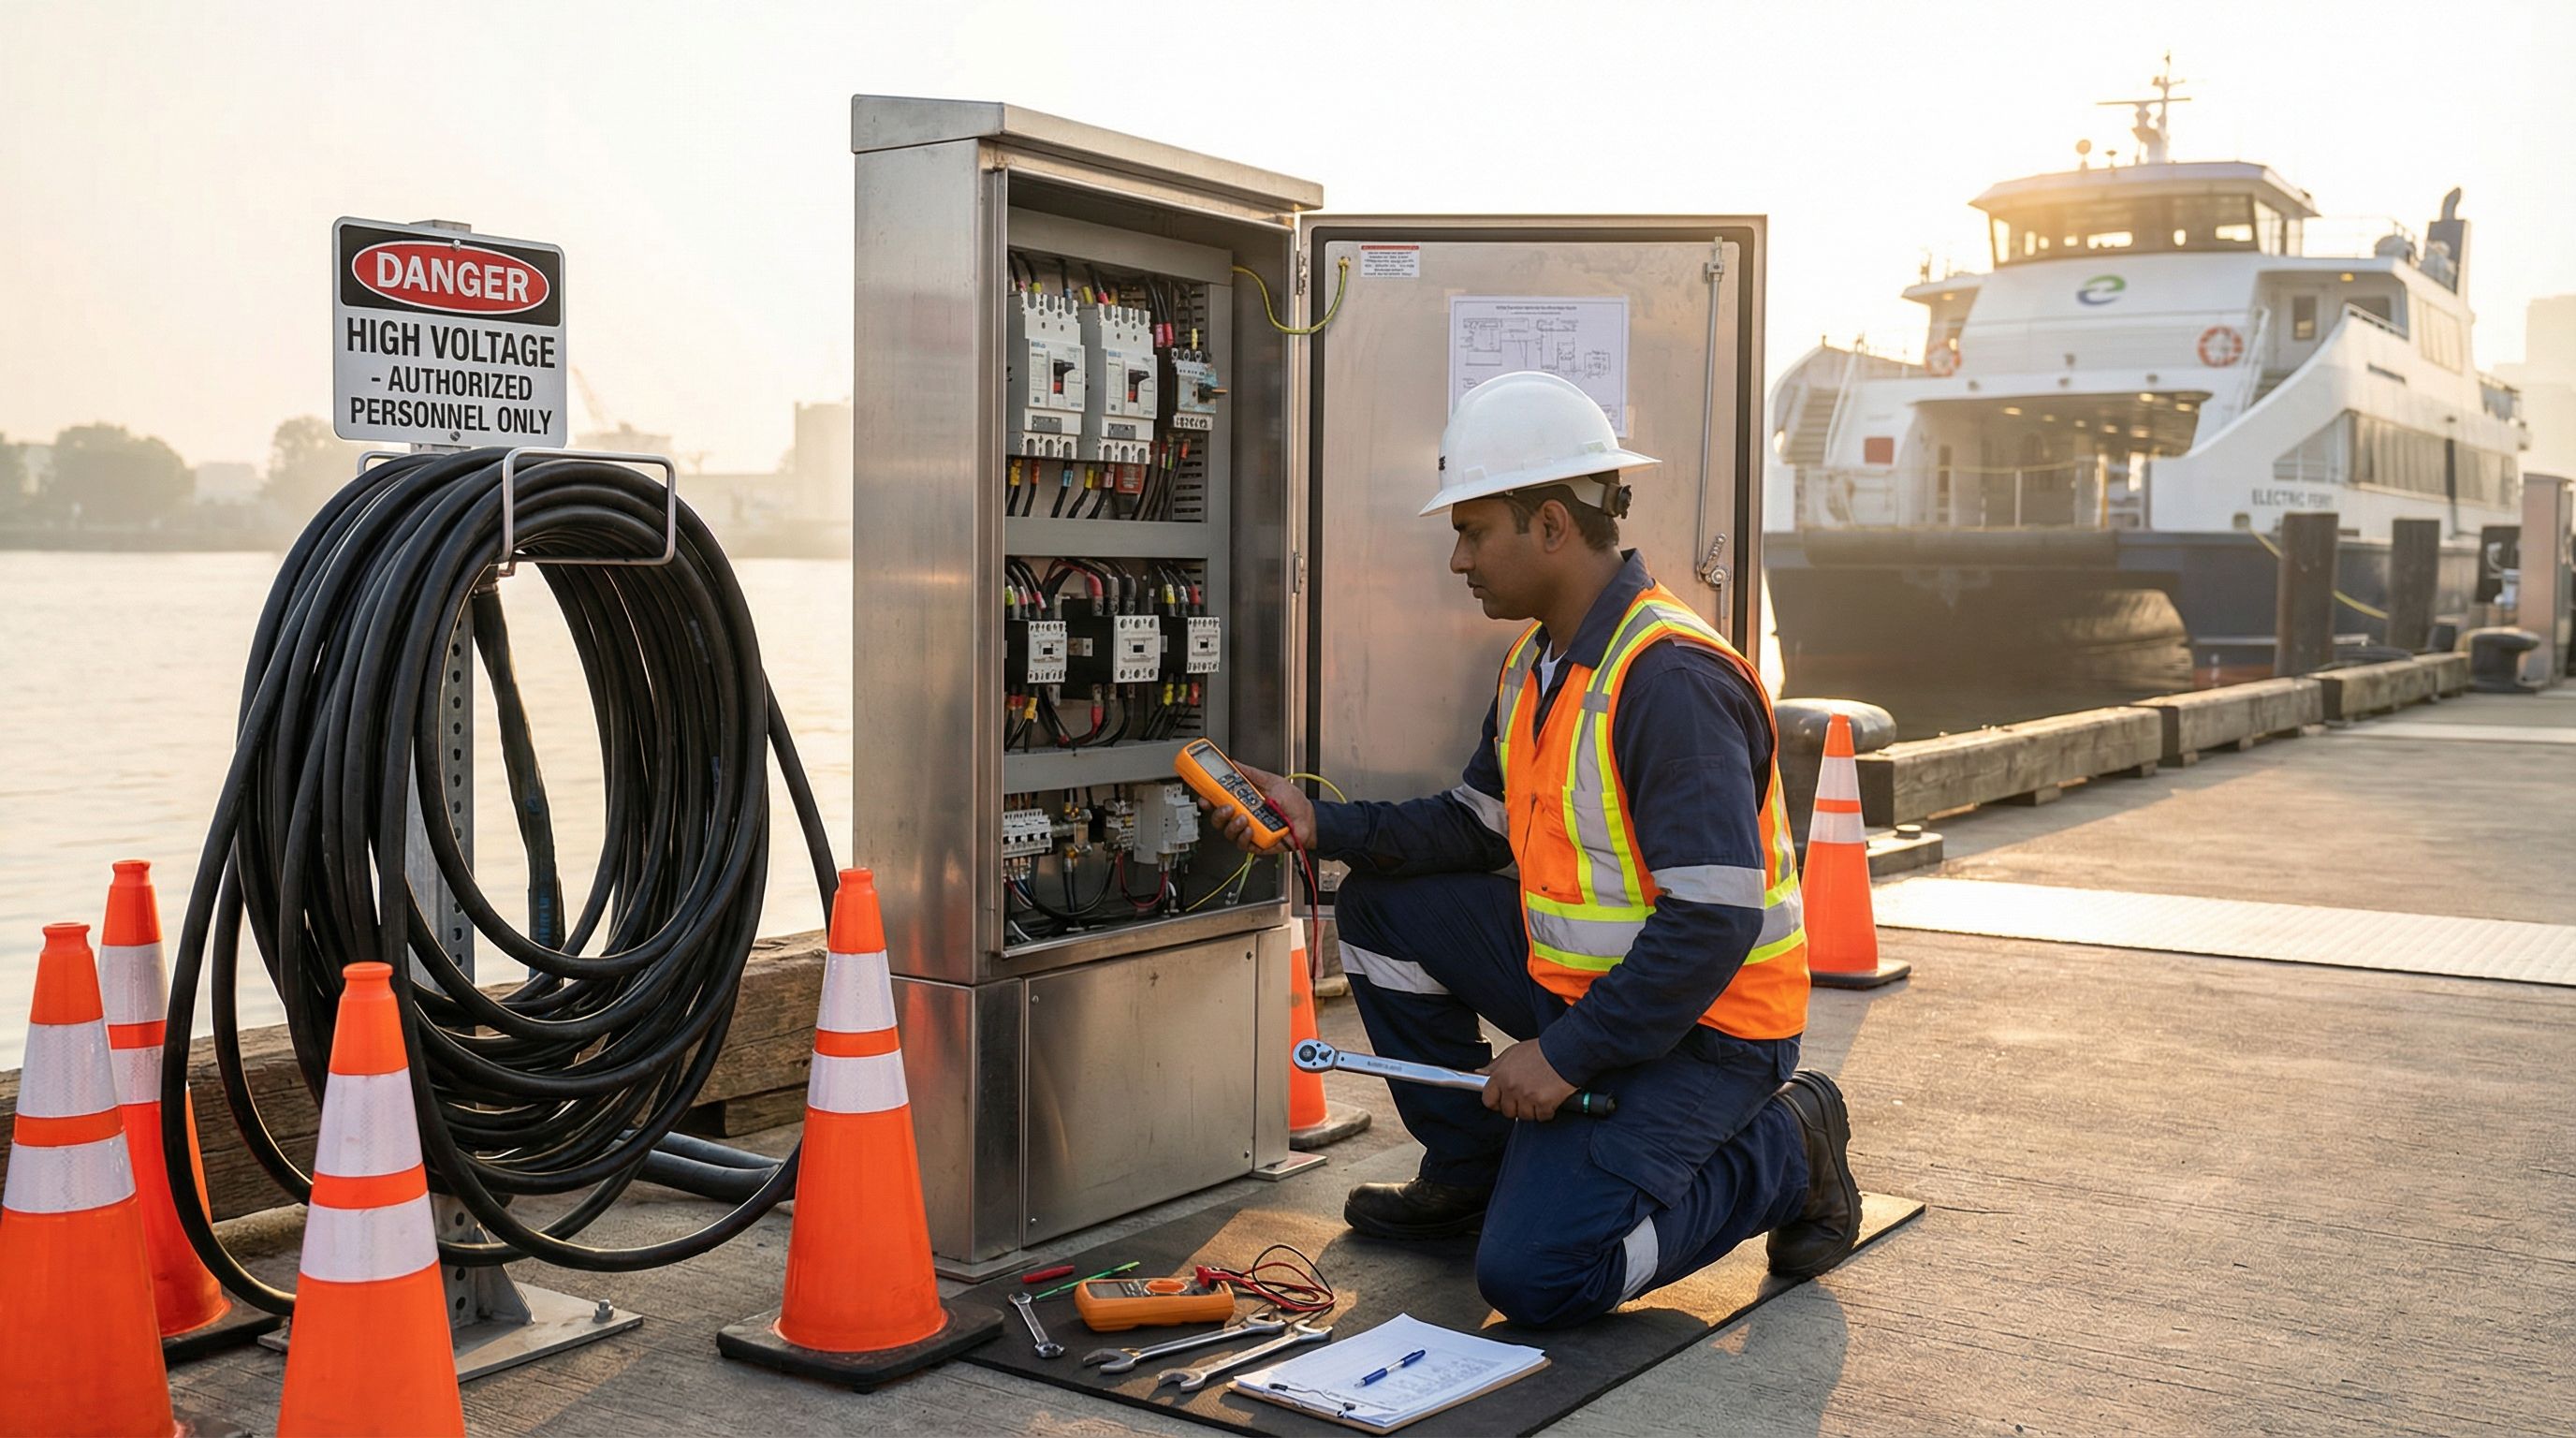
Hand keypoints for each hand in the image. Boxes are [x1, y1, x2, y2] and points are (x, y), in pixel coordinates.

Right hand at [1197, 760, 1317, 851]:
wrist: (1309, 819)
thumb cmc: (1293, 802)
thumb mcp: (1272, 781)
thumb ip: (1252, 773)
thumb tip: (1235, 764)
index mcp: (1244, 801)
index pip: (1219, 800)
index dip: (1208, 799)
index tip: (1204, 796)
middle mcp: (1244, 816)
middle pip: (1218, 818)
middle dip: (1218, 813)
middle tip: (1227, 807)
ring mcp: (1249, 831)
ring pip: (1228, 832)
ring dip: (1232, 825)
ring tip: (1244, 818)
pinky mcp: (1257, 844)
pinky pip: (1243, 843)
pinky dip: (1244, 836)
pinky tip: (1251, 829)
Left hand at [1479, 1040, 1576, 1121]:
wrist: (1566, 1050)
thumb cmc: (1540, 1050)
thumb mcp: (1513, 1052)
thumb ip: (1495, 1066)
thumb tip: (1479, 1074)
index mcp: (1500, 1075)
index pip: (1488, 1100)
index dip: (1497, 1102)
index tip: (1504, 1100)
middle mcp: (1511, 1087)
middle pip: (1507, 1111)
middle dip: (1517, 1106)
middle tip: (1528, 1096)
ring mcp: (1527, 1096)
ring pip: (1525, 1116)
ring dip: (1533, 1110)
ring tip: (1540, 1095)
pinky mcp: (1544, 1103)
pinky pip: (1542, 1117)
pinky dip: (1548, 1112)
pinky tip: (1551, 1099)